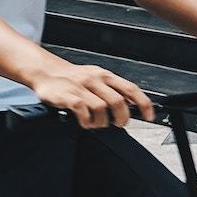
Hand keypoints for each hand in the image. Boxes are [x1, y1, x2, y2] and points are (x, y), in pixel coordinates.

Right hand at [30, 62, 154, 128]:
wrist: (46, 72)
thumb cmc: (74, 79)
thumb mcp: (97, 79)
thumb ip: (114, 90)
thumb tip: (134, 105)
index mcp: (105, 76)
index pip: (130, 89)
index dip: (143, 104)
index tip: (149, 116)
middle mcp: (94, 79)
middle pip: (117, 101)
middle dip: (121, 118)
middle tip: (117, 124)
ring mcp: (80, 87)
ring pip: (100, 108)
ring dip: (101, 122)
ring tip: (96, 124)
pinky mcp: (66, 95)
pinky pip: (81, 109)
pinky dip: (86, 120)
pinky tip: (84, 122)